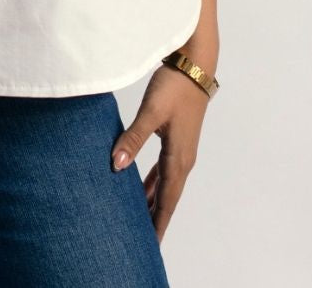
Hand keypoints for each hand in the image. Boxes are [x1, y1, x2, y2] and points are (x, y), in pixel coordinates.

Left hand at [110, 62, 209, 241]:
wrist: (194, 65)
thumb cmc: (174, 87)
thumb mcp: (151, 112)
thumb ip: (133, 139)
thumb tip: (116, 166)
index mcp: (178, 159)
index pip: (166, 201)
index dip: (157, 223)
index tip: (150, 245)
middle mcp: (183, 159)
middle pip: (168, 198)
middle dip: (155, 218)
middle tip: (141, 240)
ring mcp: (182, 149)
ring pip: (166, 185)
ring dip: (154, 201)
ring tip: (140, 219)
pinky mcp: (177, 138)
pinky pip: (165, 170)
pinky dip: (154, 183)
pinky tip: (143, 187)